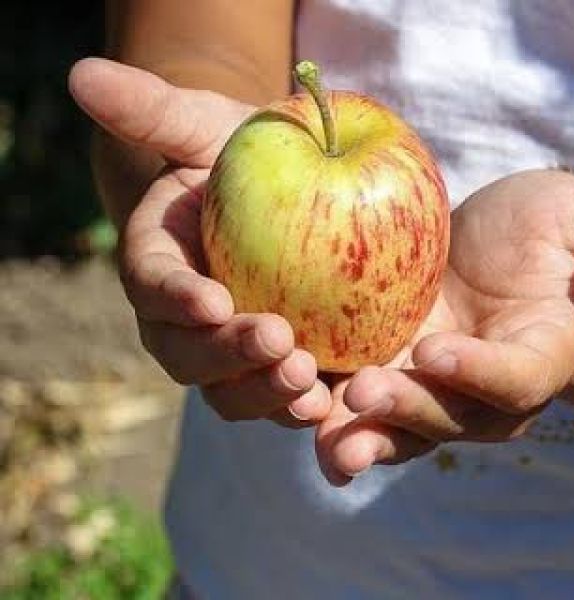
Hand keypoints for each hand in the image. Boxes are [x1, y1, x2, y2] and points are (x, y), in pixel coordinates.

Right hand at [68, 58, 331, 425]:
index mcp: (159, 266)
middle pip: (191, 357)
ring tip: (310, 386)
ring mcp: (236, 357)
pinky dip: (309, 415)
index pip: (154, 286)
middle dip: (229, 358)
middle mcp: (188, 324)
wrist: (296, 194)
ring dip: (268, 394)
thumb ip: (155, 110)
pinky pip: (288, 404)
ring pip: (236, 393)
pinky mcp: (287, 372)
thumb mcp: (209, 125)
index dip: (177, 298)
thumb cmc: (246, 154)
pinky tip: (340, 409)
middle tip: (280, 343)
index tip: (212, 301)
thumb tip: (85, 76)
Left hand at [316, 170, 573, 482]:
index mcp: (545, 355)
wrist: (504, 251)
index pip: (517, 378)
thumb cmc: (557, 231)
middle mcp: (491, 392)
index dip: (481, 373)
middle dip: (410, 412)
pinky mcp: (390, 378)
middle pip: (453, 418)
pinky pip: (359, 408)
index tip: (440, 351)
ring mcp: (437, 393)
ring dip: (362, 436)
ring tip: (323, 438)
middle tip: (364, 394)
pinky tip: (288, 407)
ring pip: (402, 429)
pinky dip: (327, 413)